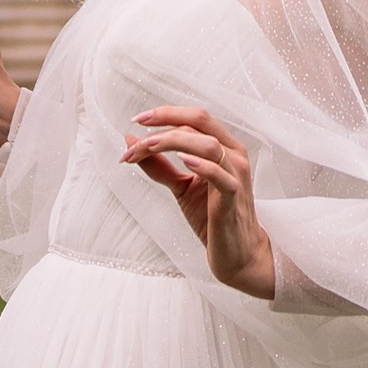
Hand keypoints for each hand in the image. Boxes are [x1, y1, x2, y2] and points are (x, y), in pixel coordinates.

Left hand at [124, 104, 274, 298]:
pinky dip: (202, 166)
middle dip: (165, 120)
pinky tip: (184, 161)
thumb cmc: (212, 217)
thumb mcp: (181, 187)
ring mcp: (237, 175)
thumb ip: (159, 165)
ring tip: (149, 147)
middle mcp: (233, 155)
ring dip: (173, 141)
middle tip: (138, 130)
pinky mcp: (234, 198)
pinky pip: (222, 176)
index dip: (165, 114)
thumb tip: (131, 141)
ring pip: (208, 144)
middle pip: (201, 120)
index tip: (137, 120)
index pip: (194, 118)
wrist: (236, 253)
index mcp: (223, 147)